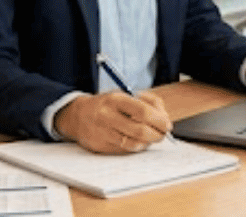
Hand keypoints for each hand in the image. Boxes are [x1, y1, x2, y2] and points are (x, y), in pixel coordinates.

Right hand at [54, 91, 170, 153]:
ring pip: (133, 143)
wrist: (78, 115)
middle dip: (157, 135)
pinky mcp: (100, 146)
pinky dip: (136, 147)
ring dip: (147, 143)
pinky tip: (138, 142)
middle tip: (163, 135)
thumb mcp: (125, 95)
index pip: (143, 111)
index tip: (167, 125)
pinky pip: (124, 150)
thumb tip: (164, 117)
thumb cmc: (108, 105)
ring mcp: (102, 132)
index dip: (159, 120)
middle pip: (140, 130)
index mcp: (115, 99)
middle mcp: (107, 116)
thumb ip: (148, 102)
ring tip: (151, 138)